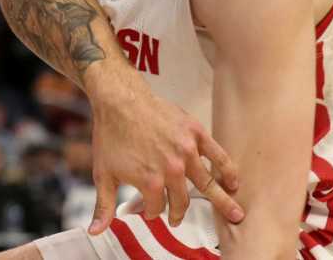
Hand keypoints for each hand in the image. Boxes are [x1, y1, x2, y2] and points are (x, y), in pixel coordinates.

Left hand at [88, 78, 242, 233]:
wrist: (119, 100)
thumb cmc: (110, 135)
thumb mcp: (102, 173)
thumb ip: (103, 205)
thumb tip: (95, 232)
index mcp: (150, 182)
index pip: (158, 208)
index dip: (151, 211)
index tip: (148, 209)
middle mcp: (172, 170)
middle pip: (182, 200)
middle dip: (178, 212)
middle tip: (178, 219)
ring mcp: (187, 152)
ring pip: (208, 184)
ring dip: (223, 201)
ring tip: (236, 214)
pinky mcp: (195, 133)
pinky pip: (218, 156)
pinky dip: (228, 170)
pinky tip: (233, 182)